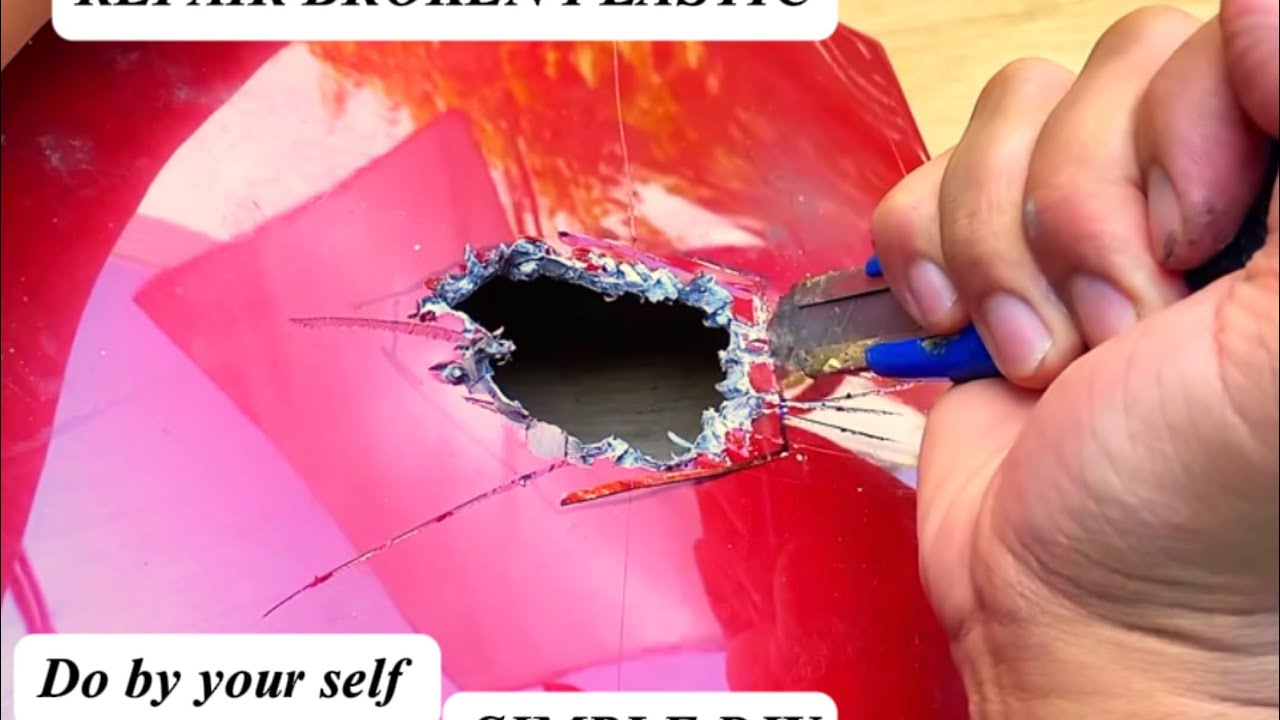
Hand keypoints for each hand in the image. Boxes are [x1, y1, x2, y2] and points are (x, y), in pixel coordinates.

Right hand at [870, 1, 1278, 716]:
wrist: (1070, 607)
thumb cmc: (1200, 503)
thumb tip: (1265, 0)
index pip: (1231, 40)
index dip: (1192, 122)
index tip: (1193, 237)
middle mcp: (1190, 181)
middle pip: (1111, 66)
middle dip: (1091, 215)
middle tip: (1124, 328)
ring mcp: (1071, 216)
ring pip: (1007, 116)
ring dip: (1007, 253)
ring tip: (1048, 354)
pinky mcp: (974, 254)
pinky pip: (919, 181)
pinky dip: (931, 264)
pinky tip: (970, 333)